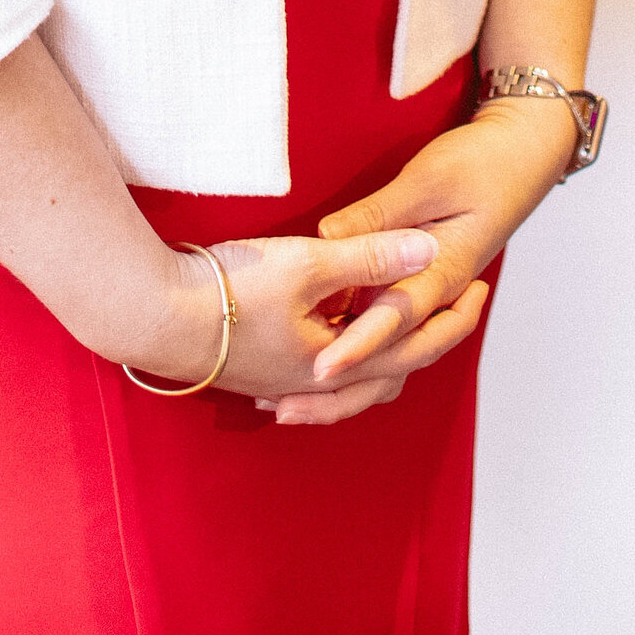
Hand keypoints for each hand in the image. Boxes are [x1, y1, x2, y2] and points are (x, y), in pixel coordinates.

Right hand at [126, 225, 437, 401]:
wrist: (155, 315)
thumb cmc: (229, 292)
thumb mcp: (308, 263)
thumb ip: (370, 257)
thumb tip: (428, 251)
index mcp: (339, 365)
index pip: (417, 346)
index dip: (453, 317)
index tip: (479, 286)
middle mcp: (318, 384)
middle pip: (392, 374)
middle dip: (428, 338)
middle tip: (454, 304)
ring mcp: (286, 381)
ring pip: (356, 382)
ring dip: (388, 356)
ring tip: (404, 325)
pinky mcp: (261, 368)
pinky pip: (322, 374)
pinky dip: (346, 358)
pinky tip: (335, 333)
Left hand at [293, 99, 578, 427]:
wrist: (524, 156)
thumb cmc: (482, 163)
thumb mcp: (429, 179)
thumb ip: (381, 214)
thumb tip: (329, 235)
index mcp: (444, 271)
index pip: (394, 316)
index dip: (357, 345)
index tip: (319, 370)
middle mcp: (439, 294)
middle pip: (393, 357)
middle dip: (341, 385)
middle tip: (287, 407)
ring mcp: (433, 294)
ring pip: (394, 354)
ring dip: (349, 380)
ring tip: (294, 401)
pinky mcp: (425, 286)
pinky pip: (394, 332)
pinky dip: (362, 351)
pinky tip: (324, 355)